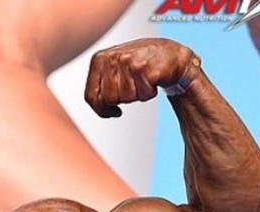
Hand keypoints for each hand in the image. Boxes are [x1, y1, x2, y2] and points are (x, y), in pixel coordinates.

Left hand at [84, 38, 199, 118]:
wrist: (169, 54)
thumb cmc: (140, 65)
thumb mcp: (114, 71)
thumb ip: (100, 86)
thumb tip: (95, 105)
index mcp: (99, 59)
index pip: (91, 96)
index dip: (101, 109)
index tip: (112, 110)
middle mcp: (111, 57)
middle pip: (108, 100)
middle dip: (121, 100)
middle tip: (133, 87)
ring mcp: (127, 61)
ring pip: (125, 98)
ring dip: (137, 95)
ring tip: (143, 80)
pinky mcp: (142, 67)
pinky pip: (141, 95)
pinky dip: (148, 93)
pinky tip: (152, 79)